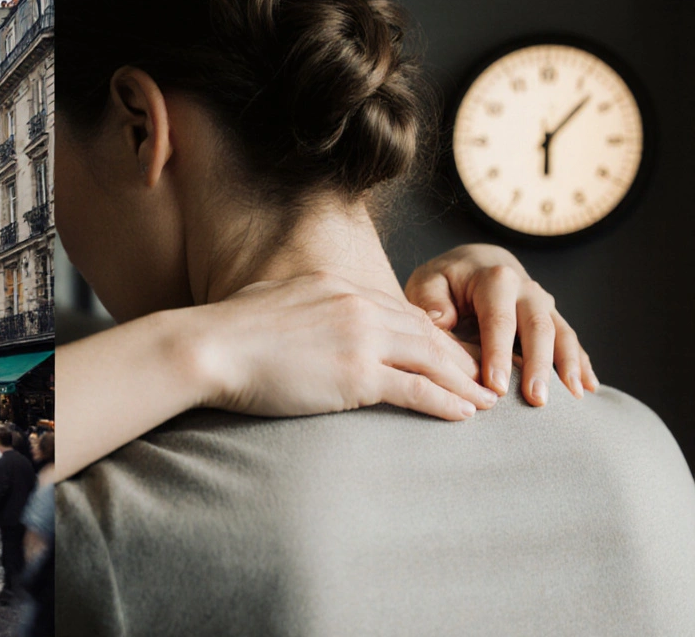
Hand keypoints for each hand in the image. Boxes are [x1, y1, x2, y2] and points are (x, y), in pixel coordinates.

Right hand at [195, 271, 495, 420]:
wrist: (210, 347)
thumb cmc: (227, 331)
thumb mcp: (273, 300)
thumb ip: (303, 305)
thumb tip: (303, 314)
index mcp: (338, 287)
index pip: (399, 311)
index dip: (431, 333)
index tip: (450, 350)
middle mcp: (358, 307)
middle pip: (425, 333)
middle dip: (461, 355)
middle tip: (486, 372)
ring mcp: (361, 339)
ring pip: (431, 359)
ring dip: (465, 381)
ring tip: (489, 398)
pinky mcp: (356, 375)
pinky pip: (415, 389)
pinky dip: (446, 401)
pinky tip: (465, 413)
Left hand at [405, 244, 596, 404]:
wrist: (475, 262)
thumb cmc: (445, 280)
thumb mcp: (428, 281)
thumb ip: (430, 299)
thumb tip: (440, 320)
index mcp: (495, 279)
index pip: (499, 320)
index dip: (498, 354)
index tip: (496, 386)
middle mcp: (526, 289)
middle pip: (538, 328)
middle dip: (539, 365)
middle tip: (537, 400)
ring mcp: (543, 304)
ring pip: (562, 334)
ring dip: (569, 366)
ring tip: (572, 398)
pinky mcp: (552, 318)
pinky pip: (571, 341)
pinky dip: (582, 363)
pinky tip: (589, 388)